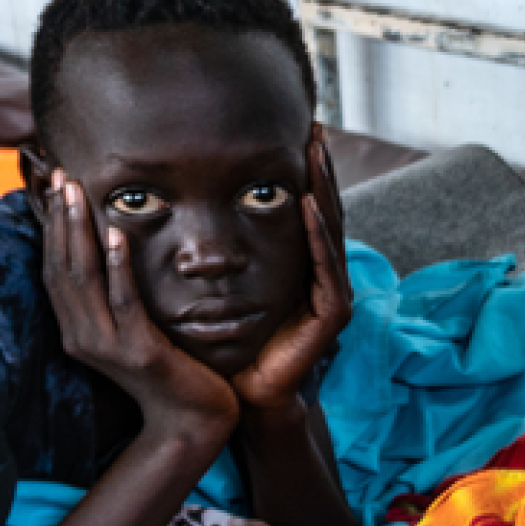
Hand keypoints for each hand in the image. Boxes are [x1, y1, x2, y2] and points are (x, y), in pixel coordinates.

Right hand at [41, 170, 237, 426]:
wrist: (190, 421)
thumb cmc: (167, 370)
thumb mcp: (132, 330)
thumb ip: (116, 296)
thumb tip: (111, 249)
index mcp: (77, 329)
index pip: (55, 269)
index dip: (53, 227)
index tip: (57, 186)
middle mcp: (81, 336)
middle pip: (62, 267)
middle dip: (61, 219)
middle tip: (62, 176)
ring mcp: (106, 346)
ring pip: (84, 279)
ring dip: (79, 232)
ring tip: (78, 193)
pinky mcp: (138, 352)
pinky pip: (123, 302)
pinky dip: (117, 266)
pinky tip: (115, 235)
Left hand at [233, 130, 351, 411]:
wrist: (241, 397)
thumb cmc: (228, 346)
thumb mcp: (224, 287)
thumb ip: (223, 253)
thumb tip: (191, 215)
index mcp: (303, 269)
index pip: (306, 212)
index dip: (305, 174)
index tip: (298, 134)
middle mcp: (324, 277)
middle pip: (324, 213)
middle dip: (321, 170)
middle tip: (315, 129)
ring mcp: (333, 295)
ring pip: (328, 231)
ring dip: (322, 189)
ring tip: (315, 153)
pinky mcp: (331, 314)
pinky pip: (324, 266)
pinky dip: (316, 233)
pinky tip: (306, 203)